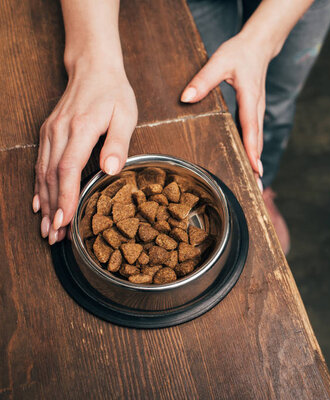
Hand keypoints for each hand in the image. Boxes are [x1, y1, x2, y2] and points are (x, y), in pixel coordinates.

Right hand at [33, 60, 137, 243]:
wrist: (93, 69)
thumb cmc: (114, 93)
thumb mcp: (125, 115)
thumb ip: (119, 143)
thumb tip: (110, 170)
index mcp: (81, 128)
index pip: (68, 169)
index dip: (66, 197)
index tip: (65, 220)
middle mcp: (60, 132)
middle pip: (52, 176)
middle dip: (54, 209)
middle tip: (55, 237)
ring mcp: (51, 132)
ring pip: (43, 173)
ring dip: (46, 202)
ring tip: (48, 229)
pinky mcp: (50, 133)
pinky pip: (41, 164)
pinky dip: (40, 186)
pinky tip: (40, 204)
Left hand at [181, 33, 270, 188]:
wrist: (260, 45)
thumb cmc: (240, 52)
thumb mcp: (220, 61)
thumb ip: (203, 79)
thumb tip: (186, 98)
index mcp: (250, 98)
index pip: (251, 128)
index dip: (252, 149)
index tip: (255, 168)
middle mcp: (257, 108)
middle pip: (257, 141)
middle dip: (257, 164)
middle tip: (256, 187)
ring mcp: (258, 111)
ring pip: (258, 140)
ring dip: (256, 160)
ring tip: (255, 183)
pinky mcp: (255, 112)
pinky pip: (255, 135)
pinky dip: (254, 150)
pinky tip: (250, 163)